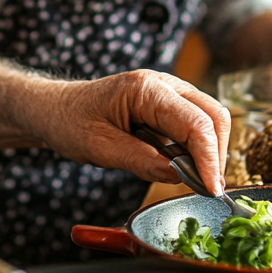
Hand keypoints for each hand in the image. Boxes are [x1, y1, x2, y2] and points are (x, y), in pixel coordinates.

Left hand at [30, 72, 230, 194]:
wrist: (55, 108)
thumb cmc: (70, 122)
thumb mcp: (100, 148)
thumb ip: (141, 161)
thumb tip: (180, 176)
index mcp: (145, 89)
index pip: (195, 123)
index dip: (208, 158)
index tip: (211, 188)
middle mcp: (163, 83)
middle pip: (214, 115)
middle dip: (216, 154)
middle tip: (208, 188)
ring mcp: (168, 91)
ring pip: (210, 118)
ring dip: (210, 150)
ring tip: (198, 181)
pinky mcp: (168, 104)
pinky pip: (196, 122)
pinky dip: (198, 146)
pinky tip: (186, 167)